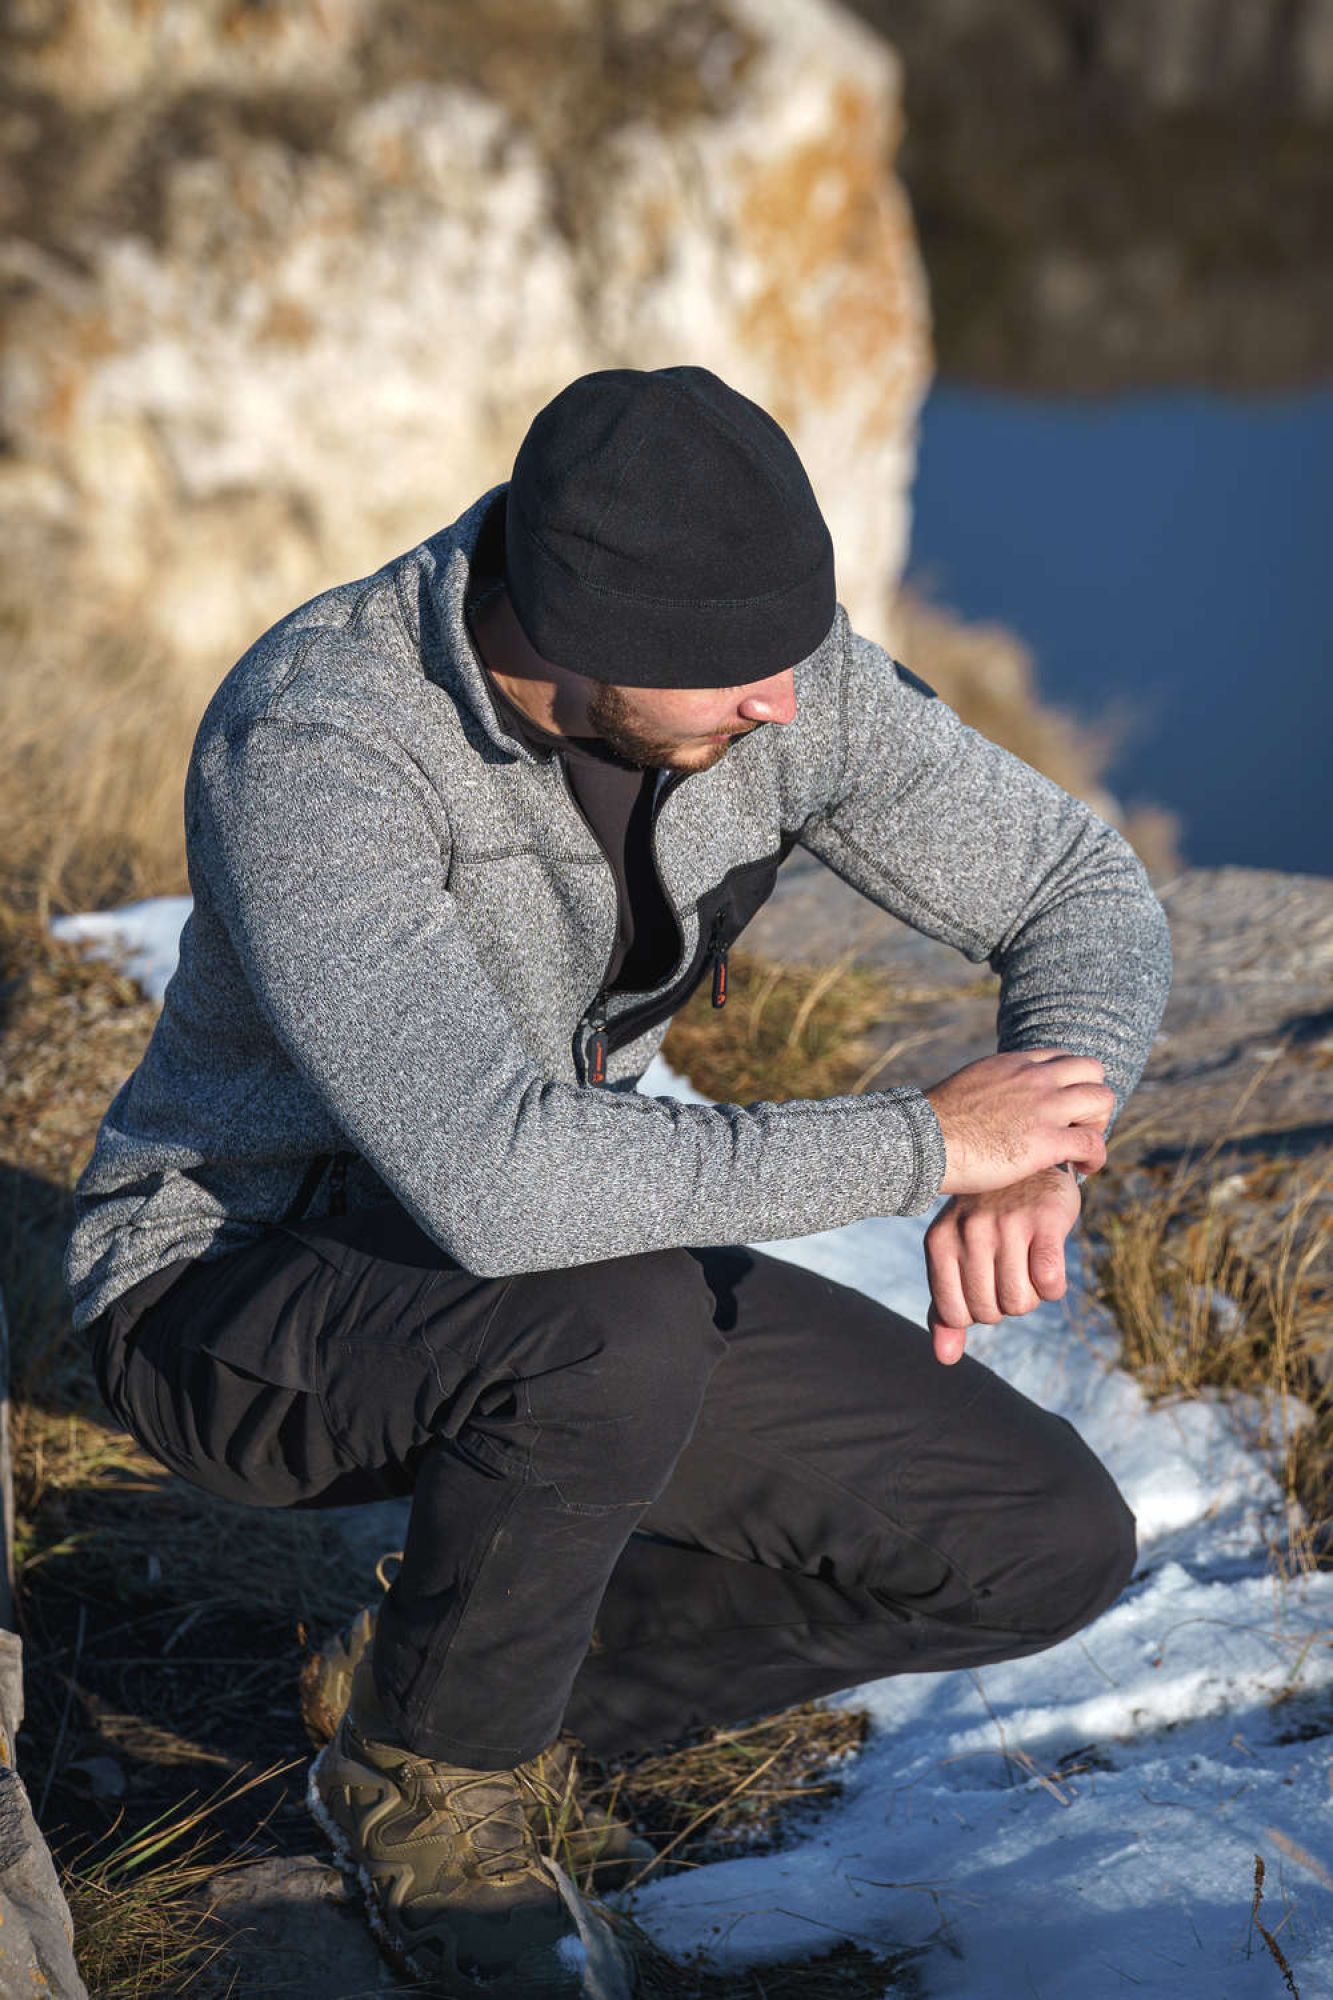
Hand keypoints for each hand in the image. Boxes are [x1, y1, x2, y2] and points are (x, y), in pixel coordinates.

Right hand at [924, 1049, 1112, 1194]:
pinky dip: (1096, 1157)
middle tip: (1077, 1128)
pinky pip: (1094, 1142)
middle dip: (1091, 1098)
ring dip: (1099, 1124)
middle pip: (1092, 1070)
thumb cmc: (934, 1125)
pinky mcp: (1048, 1140)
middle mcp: (1035, 1077)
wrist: (923, 1142)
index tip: (1060, 1110)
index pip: (1062, 1058)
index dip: (1069, 1084)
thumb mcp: (966, 1089)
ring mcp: (1044, 1106)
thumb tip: (982, 1105)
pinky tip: (1082, 1170)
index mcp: (1013, 1064)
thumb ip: (988, 1090)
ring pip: (1102, 1099)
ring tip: (1081, 1149)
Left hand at [924, 1162, 1081, 1364]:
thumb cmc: (986, 1222)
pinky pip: (1050, 1283)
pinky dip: (1053, 1286)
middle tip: (1011, 1269)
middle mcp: (969, 1231)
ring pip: (1020, 1302)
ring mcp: (1007, 1224)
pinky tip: (1048, 1261)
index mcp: (939, 1241)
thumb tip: (945, 1358)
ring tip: (1027, 1263)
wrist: (1025, 1167)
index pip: (955, 1315)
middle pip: (991, 1312)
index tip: (985, 1285)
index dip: (977, 1311)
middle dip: (1006, 1303)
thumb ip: (947, 1308)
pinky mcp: (1045, 1220)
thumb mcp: (957, 1258)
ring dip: (1032, 1295)